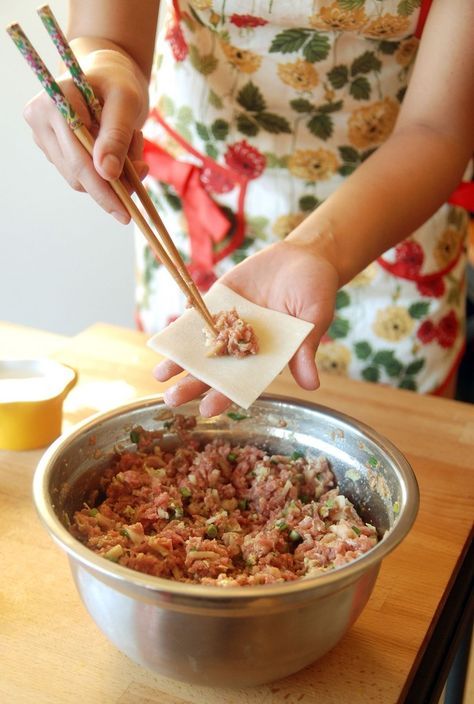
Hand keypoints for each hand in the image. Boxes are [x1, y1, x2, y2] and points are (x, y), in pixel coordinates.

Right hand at [23, 45, 148, 223]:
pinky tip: (120, 147)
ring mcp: (44, 139)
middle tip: (143, 168)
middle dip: (114, 182)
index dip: (103, 190)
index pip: (78, 160)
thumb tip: (107, 174)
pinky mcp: (54, 151)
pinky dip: (107, 169)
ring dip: (114, 173)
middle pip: (77, 176)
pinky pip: (83, 175)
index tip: (126, 213)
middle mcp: (40, 122)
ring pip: (81, 180)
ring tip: (132, 142)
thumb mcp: (126, 102)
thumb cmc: (118, 82)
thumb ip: (117, 135)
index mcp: (53, 104)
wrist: (108, 76)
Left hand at [154, 240, 339, 416]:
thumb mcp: (314, 318)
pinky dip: (181, 326)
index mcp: (266, 357)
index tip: (207, 409)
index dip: (224, 396)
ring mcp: (228, 323)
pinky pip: (197, 315)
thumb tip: (312, 385)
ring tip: (160, 374)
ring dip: (179, 361)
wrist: (303, 256)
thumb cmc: (316, 290)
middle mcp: (243, 345)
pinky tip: (163, 338)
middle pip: (214, 371)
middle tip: (171, 399)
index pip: (242, 383)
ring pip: (200, 347)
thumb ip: (305, 349)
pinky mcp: (218, 301)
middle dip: (192, 385)